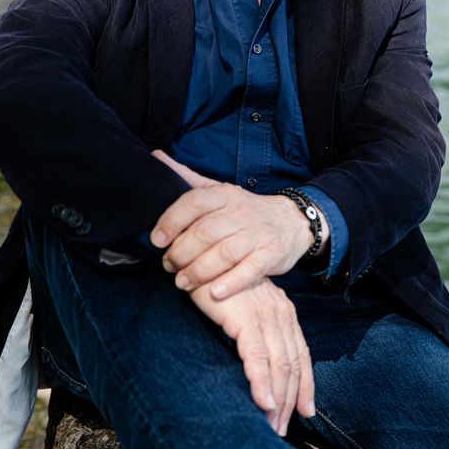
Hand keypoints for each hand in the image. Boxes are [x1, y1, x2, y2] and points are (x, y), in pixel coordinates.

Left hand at [150, 151, 327, 298]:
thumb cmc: (245, 209)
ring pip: (224, 254)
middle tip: (168, 265)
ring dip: (199, 271)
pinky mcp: (271, 255)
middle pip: (205, 233)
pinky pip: (249, 270)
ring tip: (182, 282)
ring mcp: (257, 234)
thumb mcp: (219, 189)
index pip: (194, 202)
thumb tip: (155, 156)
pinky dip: (231, 282)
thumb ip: (187, 177)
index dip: (171, 220)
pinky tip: (214, 293)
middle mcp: (240, 212)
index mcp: (224, 194)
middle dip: (181, 253)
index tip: (157, 240)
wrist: (293, 220)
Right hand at [190, 277, 314, 436]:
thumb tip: (258, 365)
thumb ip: (256, 332)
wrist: (200, 258)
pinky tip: (262, 402)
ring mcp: (265, 314)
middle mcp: (280, 312)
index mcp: (282, 311)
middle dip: (289, 401)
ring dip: (277, 399)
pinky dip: (262, 382)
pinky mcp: (245, 316)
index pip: (300, 354)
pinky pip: (257, 355)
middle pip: (292, 364)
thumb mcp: (244, 308)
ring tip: (271, 425)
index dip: (305, 385)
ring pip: (279, 364)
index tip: (305, 411)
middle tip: (280, 429)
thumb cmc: (218, 285)